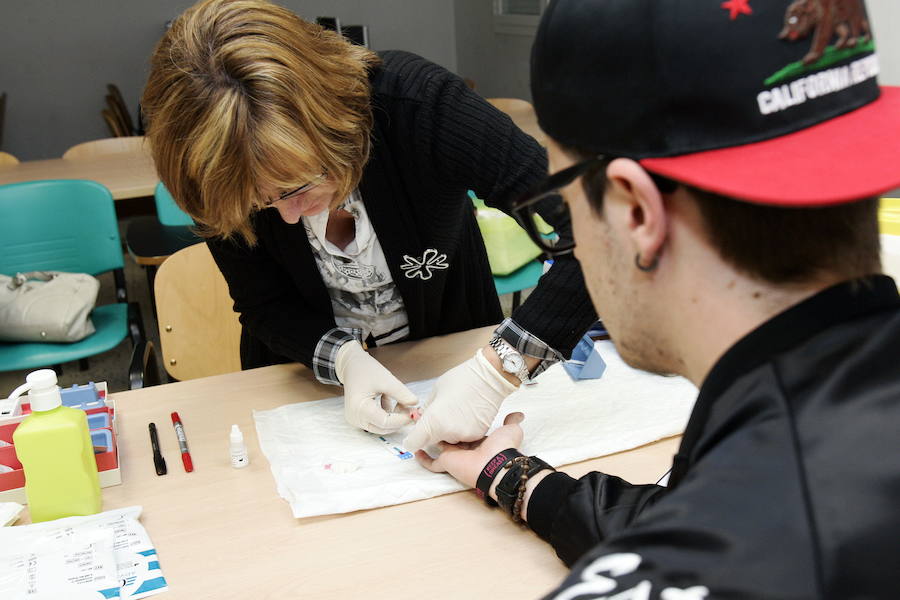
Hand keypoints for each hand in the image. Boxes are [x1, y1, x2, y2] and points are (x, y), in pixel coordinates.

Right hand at [334, 340, 417, 433]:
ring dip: (394, 417)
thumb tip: (415, 405)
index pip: (384, 422)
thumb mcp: (387, 380)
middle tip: (412, 409)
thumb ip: (402, 394)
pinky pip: (377, 421)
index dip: (401, 419)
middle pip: (383, 427)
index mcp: (359, 407)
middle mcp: (355, 418)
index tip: (414, 413)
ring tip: (401, 402)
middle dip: (399, 420)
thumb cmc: (367, 370)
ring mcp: (355, 419)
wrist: (352, 366)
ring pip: (381, 426)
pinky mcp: (358, 418)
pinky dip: (387, 414)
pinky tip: (388, 400)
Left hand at [402, 349, 517, 451]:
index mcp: (433, 421)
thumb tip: (419, 418)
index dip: (411, 438)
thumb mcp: (435, 391)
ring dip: (446, 430)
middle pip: (431, 442)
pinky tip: (465, 414)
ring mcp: (463, 436)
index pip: (414, 443)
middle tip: (436, 414)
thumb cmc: (462, 379)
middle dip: (430, 432)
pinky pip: (461, 436)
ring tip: (454, 411)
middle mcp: (448, 433)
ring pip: (447, 440)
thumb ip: (426, 409)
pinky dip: (460, 429)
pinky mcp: (476, 435)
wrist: (490, 378)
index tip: (413, 433)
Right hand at [415, 412, 524, 487]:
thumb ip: (511, 421)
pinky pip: (431, 464)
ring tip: (419, 428)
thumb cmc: (503, 447)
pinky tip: (416, 451)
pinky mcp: (446, 463)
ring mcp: (455, 457)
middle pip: (451, 438)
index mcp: (479, 442)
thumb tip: (518, 414)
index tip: (453, 413)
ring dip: (430, 439)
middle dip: (443, 429)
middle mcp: (465, 450)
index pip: (467, 432)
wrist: (497, 463)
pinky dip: (423, 459)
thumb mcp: (511, 430)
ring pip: (439, 448)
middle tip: (430, 418)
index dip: (460, 423)